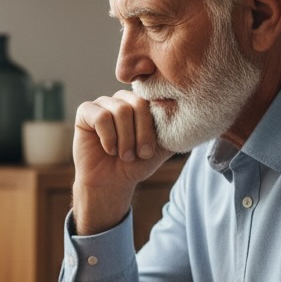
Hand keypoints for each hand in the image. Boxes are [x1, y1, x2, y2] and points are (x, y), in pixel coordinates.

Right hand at [71, 90, 173, 233]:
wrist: (112, 182)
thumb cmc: (136, 164)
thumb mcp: (162, 146)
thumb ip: (174, 128)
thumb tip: (195, 114)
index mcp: (141, 103)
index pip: (152, 101)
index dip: (150, 128)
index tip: (148, 152)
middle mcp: (122, 99)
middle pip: (136, 104)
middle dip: (140, 134)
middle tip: (138, 155)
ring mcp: (102, 103)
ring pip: (119, 111)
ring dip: (124, 139)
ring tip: (123, 155)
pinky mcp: (85, 112)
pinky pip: (101, 117)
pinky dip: (108, 137)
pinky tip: (108, 149)